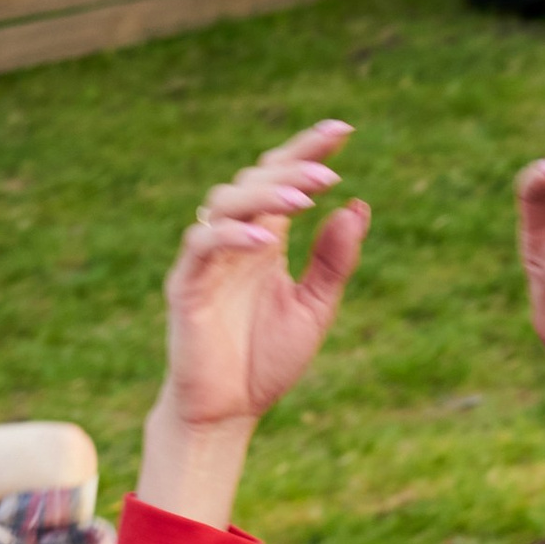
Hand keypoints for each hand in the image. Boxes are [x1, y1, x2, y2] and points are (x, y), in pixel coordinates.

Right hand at [159, 123, 366, 437]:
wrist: (228, 413)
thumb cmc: (266, 362)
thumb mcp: (315, 309)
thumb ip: (333, 261)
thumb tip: (358, 206)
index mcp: (265, 241)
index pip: (282, 180)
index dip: (308, 150)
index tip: (344, 130)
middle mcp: (234, 241)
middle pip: (255, 181)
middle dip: (292, 169)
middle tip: (330, 172)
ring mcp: (207, 261)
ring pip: (225, 202)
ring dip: (265, 195)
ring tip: (304, 197)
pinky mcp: (186, 286)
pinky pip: (202, 247)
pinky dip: (231, 236)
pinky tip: (265, 238)